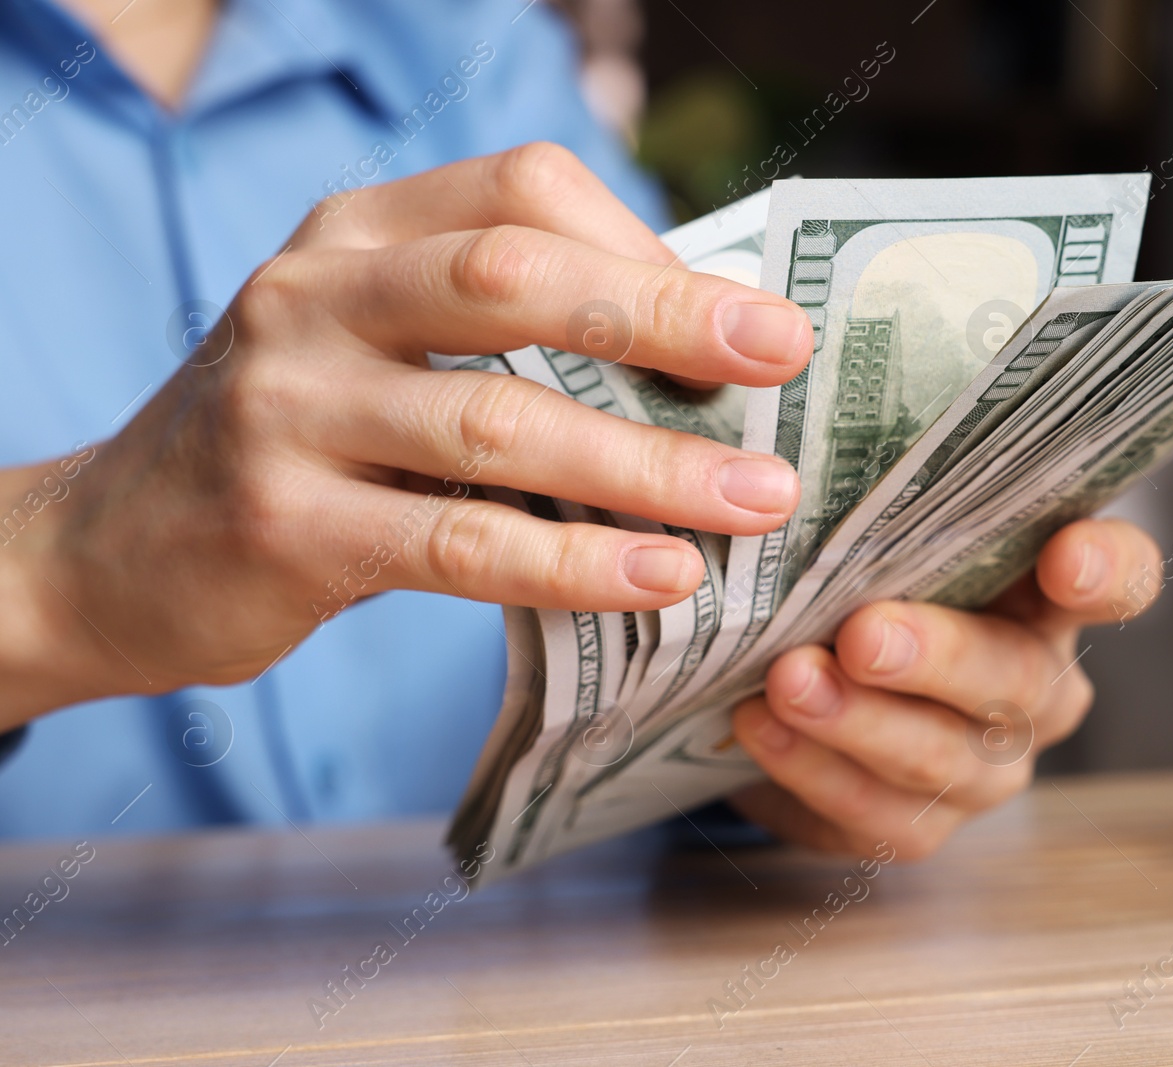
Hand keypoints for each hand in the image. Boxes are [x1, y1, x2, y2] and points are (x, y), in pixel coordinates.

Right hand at [0, 144, 812, 724]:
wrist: (111, 548)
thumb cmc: (300, 445)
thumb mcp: (379, 349)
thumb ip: (503, 338)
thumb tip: (699, 360)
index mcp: (359, 233)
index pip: (522, 191)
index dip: (648, 247)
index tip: (750, 320)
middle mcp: (314, 294)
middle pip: (514, 279)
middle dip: (666, 320)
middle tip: (783, 364)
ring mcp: (287, 404)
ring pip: (498, 420)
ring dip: (647, 464)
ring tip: (757, 500)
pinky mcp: (281, 521)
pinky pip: (456, 539)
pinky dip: (572, 559)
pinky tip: (659, 578)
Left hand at [729, 517, 1160, 859]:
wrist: (796, 681)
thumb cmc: (855, 577)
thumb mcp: (880, 529)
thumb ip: (890, 501)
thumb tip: (824, 451)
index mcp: (1049, 595)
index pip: (1124, 577)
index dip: (1107, 570)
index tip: (1065, 556)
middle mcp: (1038, 685)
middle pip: (1020, 677)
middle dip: (939, 657)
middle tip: (863, 635)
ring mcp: (988, 766)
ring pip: (948, 758)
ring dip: (863, 720)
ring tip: (789, 680)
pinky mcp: (922, 824)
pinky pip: (882, 814)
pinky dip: (814, 768)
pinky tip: (759, 724)